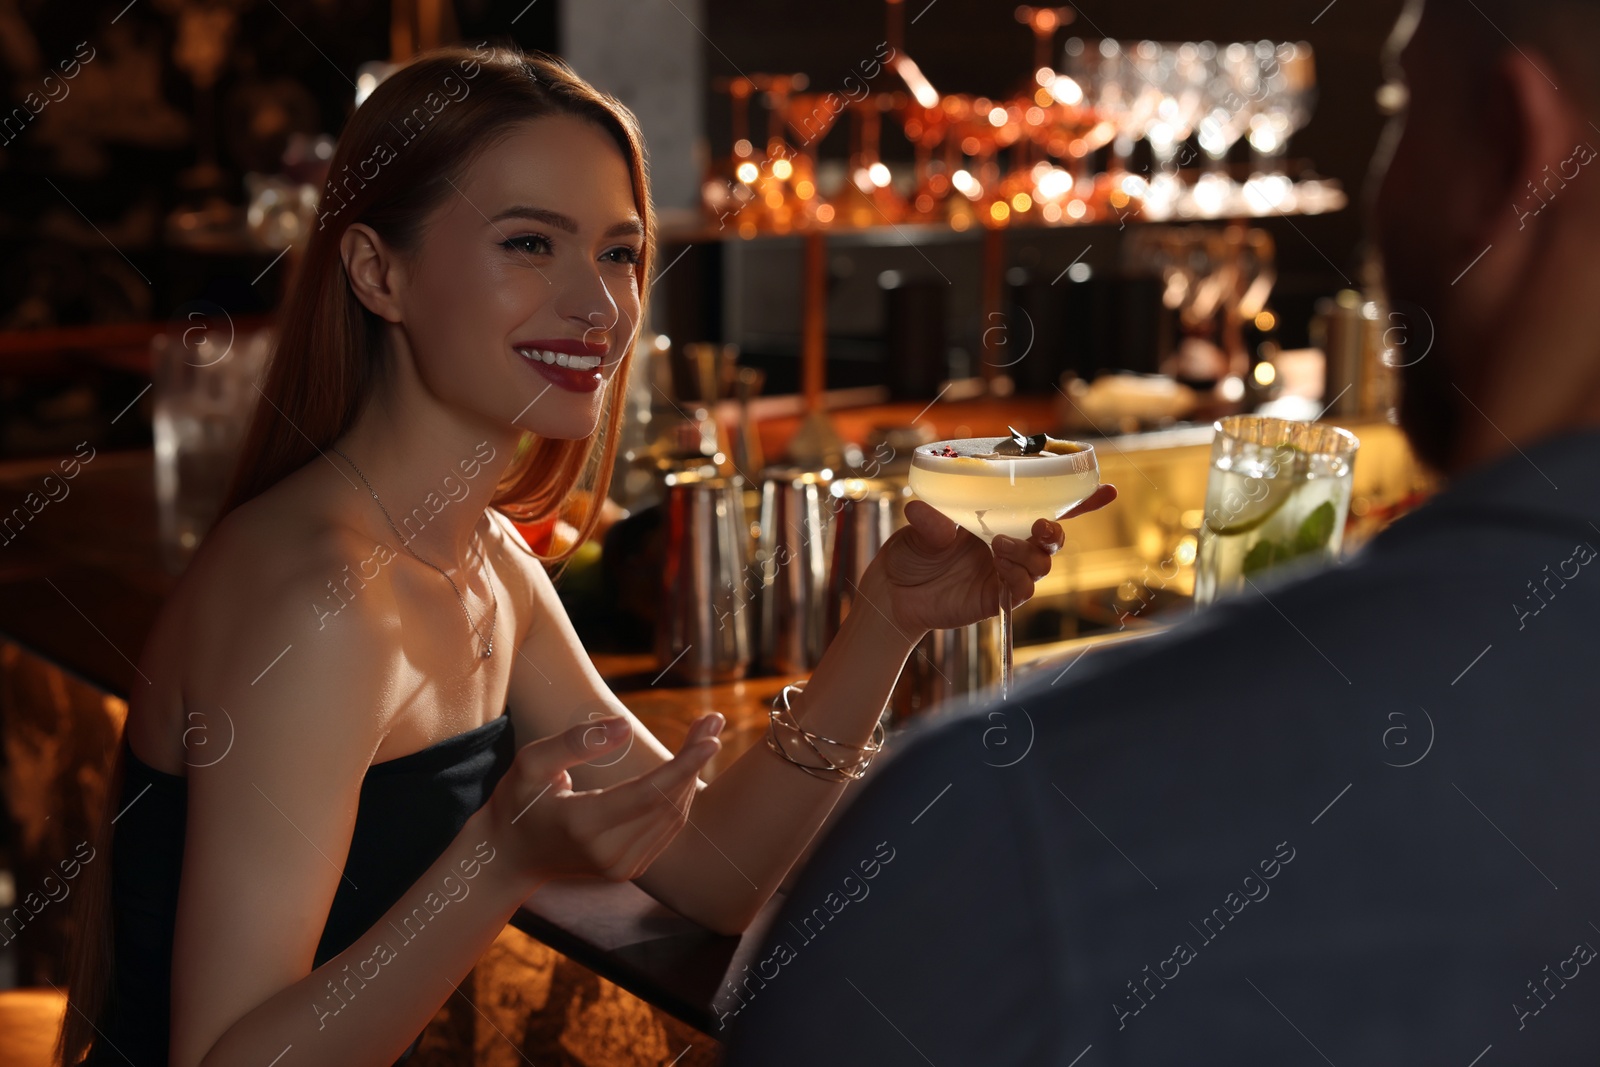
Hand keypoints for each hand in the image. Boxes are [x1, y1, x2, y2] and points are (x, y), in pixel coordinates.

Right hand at [485, 713, 723, 886]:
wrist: (510, 857)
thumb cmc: (518, 801)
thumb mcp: (531, 763)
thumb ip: (575, 743)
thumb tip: (626, 726)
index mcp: (583, 826)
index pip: (648, 795)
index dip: (684, 766)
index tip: (711, 738)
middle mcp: (609, 854)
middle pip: (668, 802)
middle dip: (695, 760)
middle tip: (712, 719)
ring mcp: (622, 868)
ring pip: (674, 816)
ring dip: (692, 774)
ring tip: (704, 732)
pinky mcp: (630, 869)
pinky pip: (667, 827)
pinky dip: (681, 793)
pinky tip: (686, 764)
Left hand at [860, 484, 1117, 635]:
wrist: (894, 593)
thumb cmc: (911, 553)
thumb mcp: (918, 530)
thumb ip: (928, 522)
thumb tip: (920, 510)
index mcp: (999, 520)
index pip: (1045, 509)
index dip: (1079, 502)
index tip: (1107, 489)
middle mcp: (1008, 545)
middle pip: (1051, 539)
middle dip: (1054, 532)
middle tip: (1039, 526)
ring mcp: (1004, 573)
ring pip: (1040, 565)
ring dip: (1029, 554)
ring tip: (998, 546)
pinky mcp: (996, 598)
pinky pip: (1022, 590)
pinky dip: (1019, 578)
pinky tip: (1000, 567)